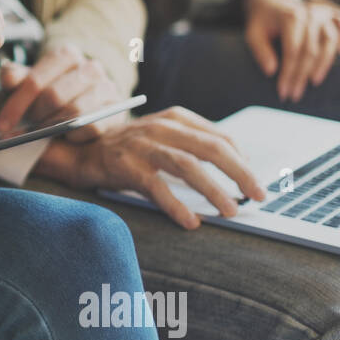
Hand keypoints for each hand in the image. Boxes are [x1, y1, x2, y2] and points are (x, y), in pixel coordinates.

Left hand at [0, 43, 124, 142]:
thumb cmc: (49, 91)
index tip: (3, 125)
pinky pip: (92, 127)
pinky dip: (74, 136)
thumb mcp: (29, 82)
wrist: (84, 100)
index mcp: (66, 55)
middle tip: (22, 132)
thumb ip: (14, 77)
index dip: (16, 104)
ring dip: (53, 128)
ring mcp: (106, 87)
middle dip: (34, 117)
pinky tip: (64, 137)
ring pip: (74, 112)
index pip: (35, 81)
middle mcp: (90, 67)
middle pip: (54, 97)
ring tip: (41, 134)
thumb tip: (9, 79)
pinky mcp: (116, 110)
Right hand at [36, 107, 265, 229]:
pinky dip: (176, 206)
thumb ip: (194, 145)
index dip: (243, 161)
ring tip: (231, 211)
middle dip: (240, 173)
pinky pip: (156, 187)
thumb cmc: (129, 149)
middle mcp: (161, 127)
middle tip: (258, 195)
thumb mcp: (163, 137)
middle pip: (211, 148)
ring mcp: (142, 146)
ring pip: (188, 166)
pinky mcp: (125, 166)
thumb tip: (240, 165)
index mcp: (176, 118)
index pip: (220, 137)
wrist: (81, 150)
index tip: (256, 183)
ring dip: (214, 190)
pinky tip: (190, 221)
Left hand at [245, 0, 339, 101]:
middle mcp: (309, 13)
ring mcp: (322, 11)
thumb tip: (272, 72)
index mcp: (290, 17)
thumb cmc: (262, 22)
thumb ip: (260, 51)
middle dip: (302, 75)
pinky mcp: (331, 12)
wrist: (271, 1)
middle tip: (295, 95)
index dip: (289, 73)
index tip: (283, 92)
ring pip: (329, 39)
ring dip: (324, 63)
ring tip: (314, 82)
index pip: (292, 50)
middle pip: (311, 49)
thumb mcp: (253, 34)